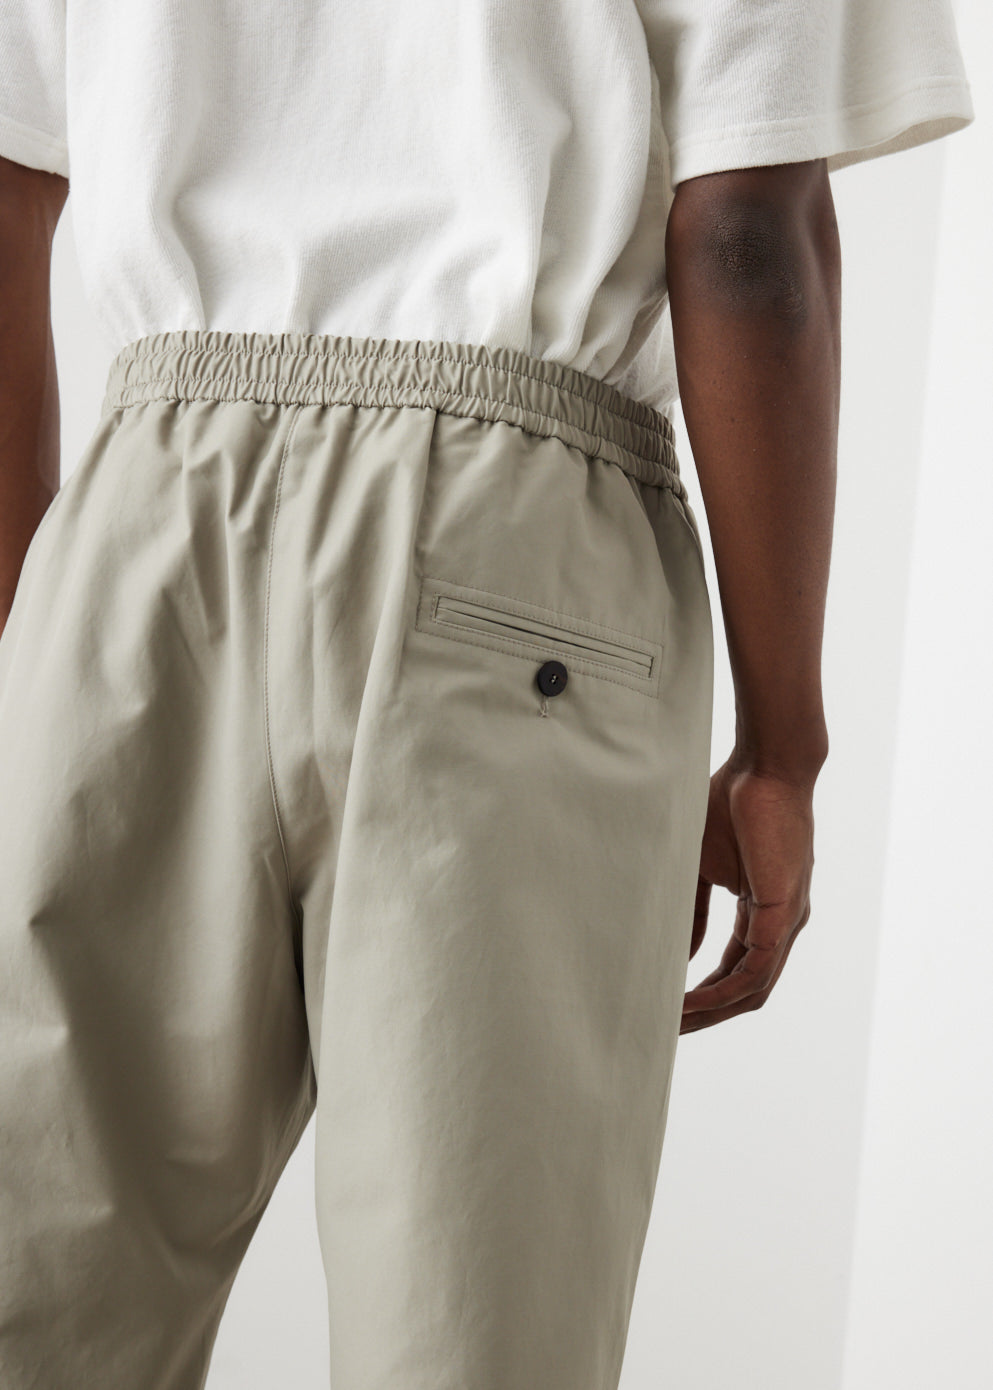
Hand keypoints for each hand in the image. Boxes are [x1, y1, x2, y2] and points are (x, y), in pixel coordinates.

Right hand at [680, 752, 816, 1032]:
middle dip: (706, 1014)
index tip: (668, 1006)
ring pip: (752, 990)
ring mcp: (787, 923)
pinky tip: (689, 1000)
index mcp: (765, 913)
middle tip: (666, 1031)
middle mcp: (782, 925)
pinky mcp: (784, 915)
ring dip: (711, 1011)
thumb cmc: (732, 802)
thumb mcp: (702, 865)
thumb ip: (692, 910)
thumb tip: (678, 952)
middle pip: (747, 991)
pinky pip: (754, 971)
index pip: (737, 969)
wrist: (765, 767)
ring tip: (671, 1023)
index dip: (704, 993)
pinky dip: (721, 992)